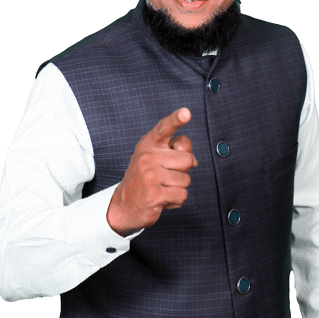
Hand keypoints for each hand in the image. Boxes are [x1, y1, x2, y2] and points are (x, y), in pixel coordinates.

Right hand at [107, 108, 198, 235]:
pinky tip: (163, 199)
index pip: (164, 128)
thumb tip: (194, 160)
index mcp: (149, 144)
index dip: (176, 119)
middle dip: (183, 171)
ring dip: (179, 188)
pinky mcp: (153, 194)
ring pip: (186, 180)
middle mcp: (147, 157)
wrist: (124, 205)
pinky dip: (177, 201)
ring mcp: (149, 175)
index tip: (186, 112)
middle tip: (166, 176)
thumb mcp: (157, 158)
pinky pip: (182, 195)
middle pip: (187, 159)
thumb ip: (177, 151)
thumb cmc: (146, 178)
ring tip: (162, 188)